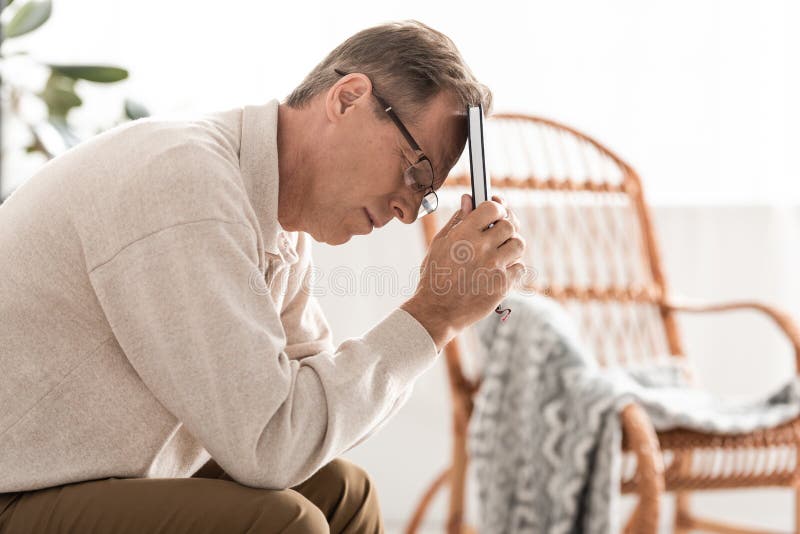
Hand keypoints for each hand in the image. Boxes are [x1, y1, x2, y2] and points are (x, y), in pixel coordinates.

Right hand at [401, 194, 525, 350]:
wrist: (437, 311)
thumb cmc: (436, 276)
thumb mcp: (440, 243)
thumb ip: (457, 220)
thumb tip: (469, 199)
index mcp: (464, 234)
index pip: (492, 207)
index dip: (497, 207)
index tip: (496, 211)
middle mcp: (481, 248)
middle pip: (510, 225)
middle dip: (506, 227)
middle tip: (499, 234)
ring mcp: (494, 267)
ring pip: (519, 245)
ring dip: (512, 246)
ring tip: (499, 254)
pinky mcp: (502, 285)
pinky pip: (520, 267)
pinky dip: (512, 268)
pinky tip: (499, 272)